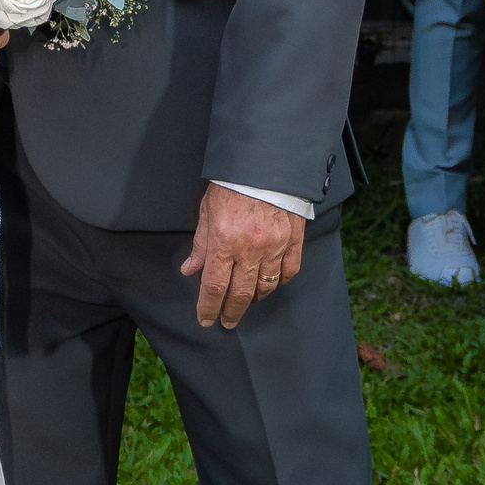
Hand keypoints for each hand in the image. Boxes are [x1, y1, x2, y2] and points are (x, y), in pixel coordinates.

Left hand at [178, 183, 303, 330]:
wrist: (266, 163)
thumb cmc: (231, 184)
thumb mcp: (207, 211)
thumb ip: (201, 245)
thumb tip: (190, 270)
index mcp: (224, 242)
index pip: (214, 287)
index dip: (208, 307)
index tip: (205, 319)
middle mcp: (251, 249)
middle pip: (241, 293)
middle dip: (232, 311)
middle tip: (227, 321)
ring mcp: (275, 246)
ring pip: (266, 286)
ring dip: (255, 299)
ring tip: (247, 302)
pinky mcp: (294, 240)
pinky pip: (289, 271)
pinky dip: (280, 282)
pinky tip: (271, 284)